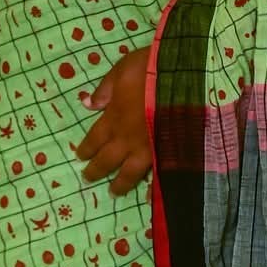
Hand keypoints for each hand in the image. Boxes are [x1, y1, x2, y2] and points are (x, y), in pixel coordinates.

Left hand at [73, 44, 153, 197]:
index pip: (94, 139)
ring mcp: (148, 149)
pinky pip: (158, 174)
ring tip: (114, 191)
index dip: (86, 149)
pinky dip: (155, 188)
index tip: (80, 156)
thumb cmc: (152, 68)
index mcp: (114, 117)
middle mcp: (127, 138)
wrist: (186, 77)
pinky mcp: (168, 153)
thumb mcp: (123, 69)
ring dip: (120, 184)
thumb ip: (105, 89)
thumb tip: (88, 105)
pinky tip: (151, 197)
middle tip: (88, 178)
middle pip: (107, 160)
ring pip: (129, 173)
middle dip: (96, 170)